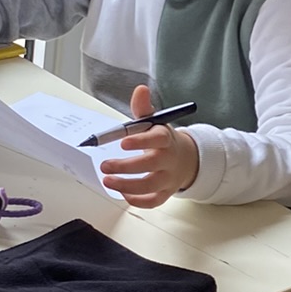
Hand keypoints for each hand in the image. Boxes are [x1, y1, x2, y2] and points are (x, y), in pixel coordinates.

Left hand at [99, 83, 199, 207]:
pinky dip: (138, 200)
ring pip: (151, 185)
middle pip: (151, 164)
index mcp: (166, 139)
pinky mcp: (165, 192)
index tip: (123, 142)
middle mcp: (169, 159)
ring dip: (127, 186)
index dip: (141, 141)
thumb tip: (140, 90)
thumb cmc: (162, 140)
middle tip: (105, 165)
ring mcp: (168, 178)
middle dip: (126, 167)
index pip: (157, 139)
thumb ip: (143, 108)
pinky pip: (154, 201)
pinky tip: (123, 193)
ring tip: (108, 180)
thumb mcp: (154, 122)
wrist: (185, 159)